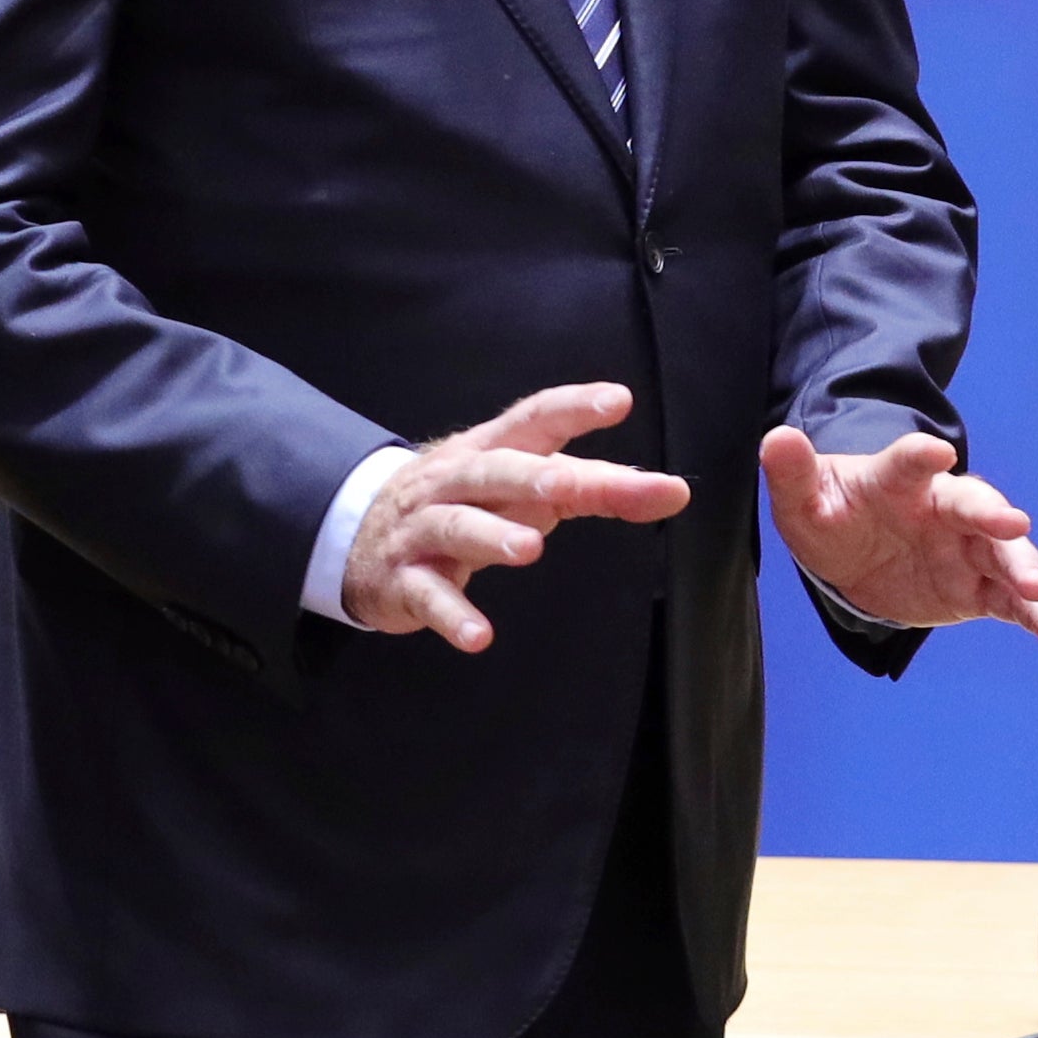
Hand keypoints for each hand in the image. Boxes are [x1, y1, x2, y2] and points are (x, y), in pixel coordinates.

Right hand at [344, 380, 691, 650]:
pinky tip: (479, 637)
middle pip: (491, 472)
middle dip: (527, 476)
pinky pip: (427, 594)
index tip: (618, 400)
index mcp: (492, 450)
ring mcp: (424, 529)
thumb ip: (598, 488)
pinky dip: (452, 615)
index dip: (573, 407)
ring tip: (529, 551)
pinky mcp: (405, 579)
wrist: (363, 537)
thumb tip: (674, 492)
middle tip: (565, 486)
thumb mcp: (528, 489)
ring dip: (491, 537)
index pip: (534, 419)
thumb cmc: (470, 503)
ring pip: (455, 526)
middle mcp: (455, 482)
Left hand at [759, 427, 1037, 646]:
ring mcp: (966, 549)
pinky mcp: (977, 588)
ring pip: (1003, 554)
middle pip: (974, 505)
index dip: (920, 456)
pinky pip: (1010, 602)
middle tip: (1014, 526)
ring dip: (1024, 570)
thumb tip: (777, 439)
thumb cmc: (836, 515)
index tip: (936, 452)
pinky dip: (1036, 617)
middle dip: (994, 515)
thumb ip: (792, 473)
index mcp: (899, 481)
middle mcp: (943, 509)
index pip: (909, 463)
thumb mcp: (804, 501)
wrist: (859, 554)